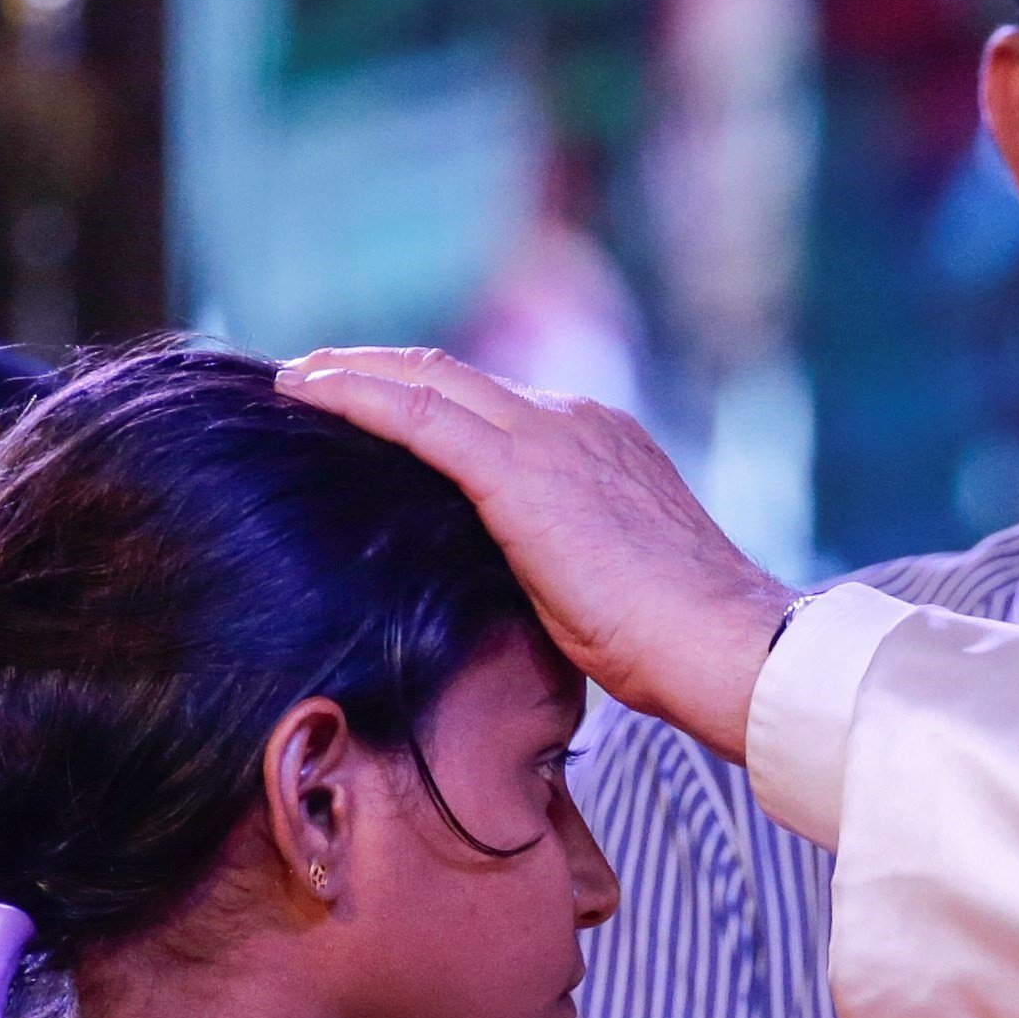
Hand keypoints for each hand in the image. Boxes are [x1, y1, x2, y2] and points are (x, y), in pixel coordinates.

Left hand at [274, 347, 792, 759]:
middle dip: (377, 371)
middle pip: (453, 378)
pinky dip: (355, 395)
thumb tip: (498, 584)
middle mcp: (576, 421)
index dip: (426, 400)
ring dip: (352, 373)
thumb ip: (550, 560)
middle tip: (311, 376)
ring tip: (294, 378)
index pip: (493, 407)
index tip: (371, 409)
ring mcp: (552, 437)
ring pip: (428, 380)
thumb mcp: (598, 588)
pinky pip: (419, 414)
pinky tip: (305, 391)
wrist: (723, 644)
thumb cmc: (672, 647)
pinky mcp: (522, 470)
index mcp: (600, 445)